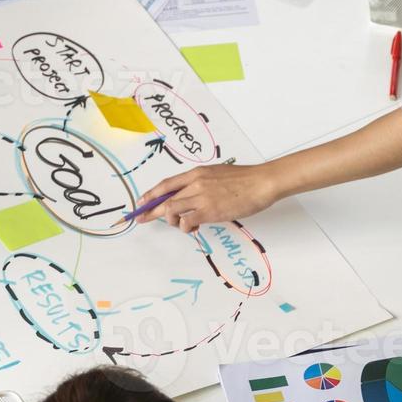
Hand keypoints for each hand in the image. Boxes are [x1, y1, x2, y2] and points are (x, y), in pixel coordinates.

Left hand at [136, 164, 280, 231]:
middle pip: (164, 199)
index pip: (166, 184)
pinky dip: (185, 227)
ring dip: (171, 221)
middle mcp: (195, 183)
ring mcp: (201, 197)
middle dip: (150, 211)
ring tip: (182, 225)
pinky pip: (186, 222)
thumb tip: (193, 195)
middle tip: (140, 219)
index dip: (151, 194)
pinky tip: (193, 228)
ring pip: (171, 210)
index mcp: (197, 173)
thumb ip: (203, 183)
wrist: (261, 182)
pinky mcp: (209, 210)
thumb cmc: (245, 180)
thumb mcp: (218, 174)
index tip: (142, 202)